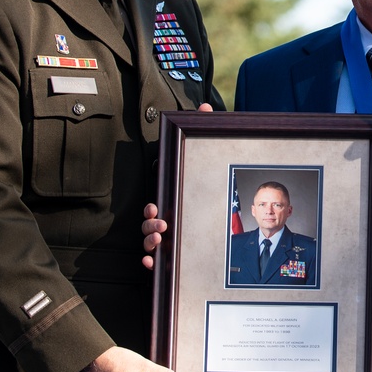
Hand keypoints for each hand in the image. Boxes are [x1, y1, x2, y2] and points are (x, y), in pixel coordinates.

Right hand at [141, 104, 211, 269]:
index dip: (152, 206)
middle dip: (149, 225)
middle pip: (149, 222)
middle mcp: (167, 215)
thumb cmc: (207, 178)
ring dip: (149, 242)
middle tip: (162, 225)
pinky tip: (152, 265)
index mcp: (173, 196)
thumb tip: (204, 106)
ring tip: (160, 241)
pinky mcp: (173, 250)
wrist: (223, 214)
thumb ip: (204, 128)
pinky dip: (151, 264)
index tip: (157, 206)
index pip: (156, 199)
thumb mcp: (206, 156)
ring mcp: (168, 233)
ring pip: (149, 240)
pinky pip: (156, 260)